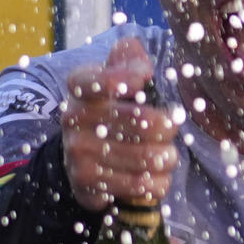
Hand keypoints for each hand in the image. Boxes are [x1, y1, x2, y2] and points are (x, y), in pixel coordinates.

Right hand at [61, 36, 180, 212]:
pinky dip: (159, 181)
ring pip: (148, 157)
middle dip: (169, 128)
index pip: (101, 80)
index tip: (143, 81)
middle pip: (144, 122)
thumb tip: (143, 70)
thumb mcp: (118, 74)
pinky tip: (154, 175)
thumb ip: (130, 58)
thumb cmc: (112, 107)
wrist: (82, 154)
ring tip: (166, 154)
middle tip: (170, 130)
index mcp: (80, 86)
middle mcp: (73, 118)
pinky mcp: (88, 184)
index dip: (126, 79)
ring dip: (168, 157)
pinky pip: (142, 185)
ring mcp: (78, 152)